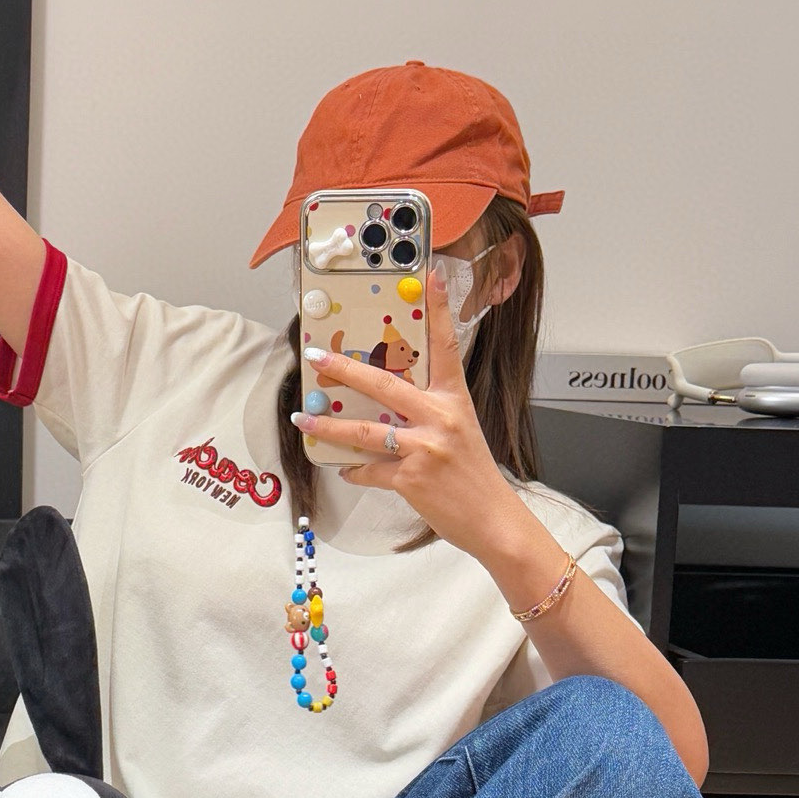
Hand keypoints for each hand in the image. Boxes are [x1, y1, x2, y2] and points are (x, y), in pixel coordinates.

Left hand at [291, 268, 528, 561]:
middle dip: (345, 369)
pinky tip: (347, 469)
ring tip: (304, 419)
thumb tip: (386, 410)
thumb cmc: (475, 477)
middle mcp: (440, 418)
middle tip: (317, 358)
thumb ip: (428, 415)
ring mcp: (425, 448)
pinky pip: (370, 469)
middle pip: (385, 384)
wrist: (494, 521)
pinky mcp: (411, 478)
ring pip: (366, 431)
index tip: (429, 276)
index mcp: (454, 401)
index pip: (446, 346)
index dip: (439, 310)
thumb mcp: (459, 433)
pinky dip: (355, 470)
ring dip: (329, 427)